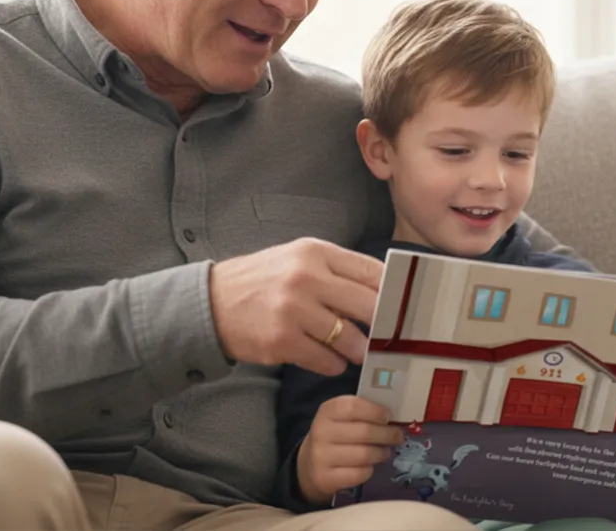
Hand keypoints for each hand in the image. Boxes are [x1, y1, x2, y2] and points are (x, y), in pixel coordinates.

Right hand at [207, 238, 381, 375]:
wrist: (212, 304)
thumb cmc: (263, 281)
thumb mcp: (298, 259)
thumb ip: (337, 270)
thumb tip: (383, 290)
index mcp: (315, 252)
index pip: (371, 270)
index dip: (393, 291)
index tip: (404, 306)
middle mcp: (306, 277)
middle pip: (368, 304)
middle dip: (383, 324)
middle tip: (390, 335)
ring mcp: (293, 311)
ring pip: (350, 338)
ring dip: (359, 349)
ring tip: (357, 351)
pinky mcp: (282, 341)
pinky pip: (327, 360)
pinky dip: (334, 364)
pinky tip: (330, 359)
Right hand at [296, 396, 402, 505]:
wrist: (310, 463)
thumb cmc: (335, 434)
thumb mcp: (342, 417)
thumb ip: (363, 412)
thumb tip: (392, 416)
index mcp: (327, 411)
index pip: (353, 407)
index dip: (375, 411)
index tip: (388, 416)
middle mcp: (321, 432)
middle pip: (364, 432)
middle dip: (387, 434)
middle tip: (397, 436)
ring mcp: (321, 457)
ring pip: (364, 455)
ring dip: (381, 453)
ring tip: (385, 451)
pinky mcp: (326, 478)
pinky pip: (359, 474)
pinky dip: (369, 470)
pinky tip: (369, 465)